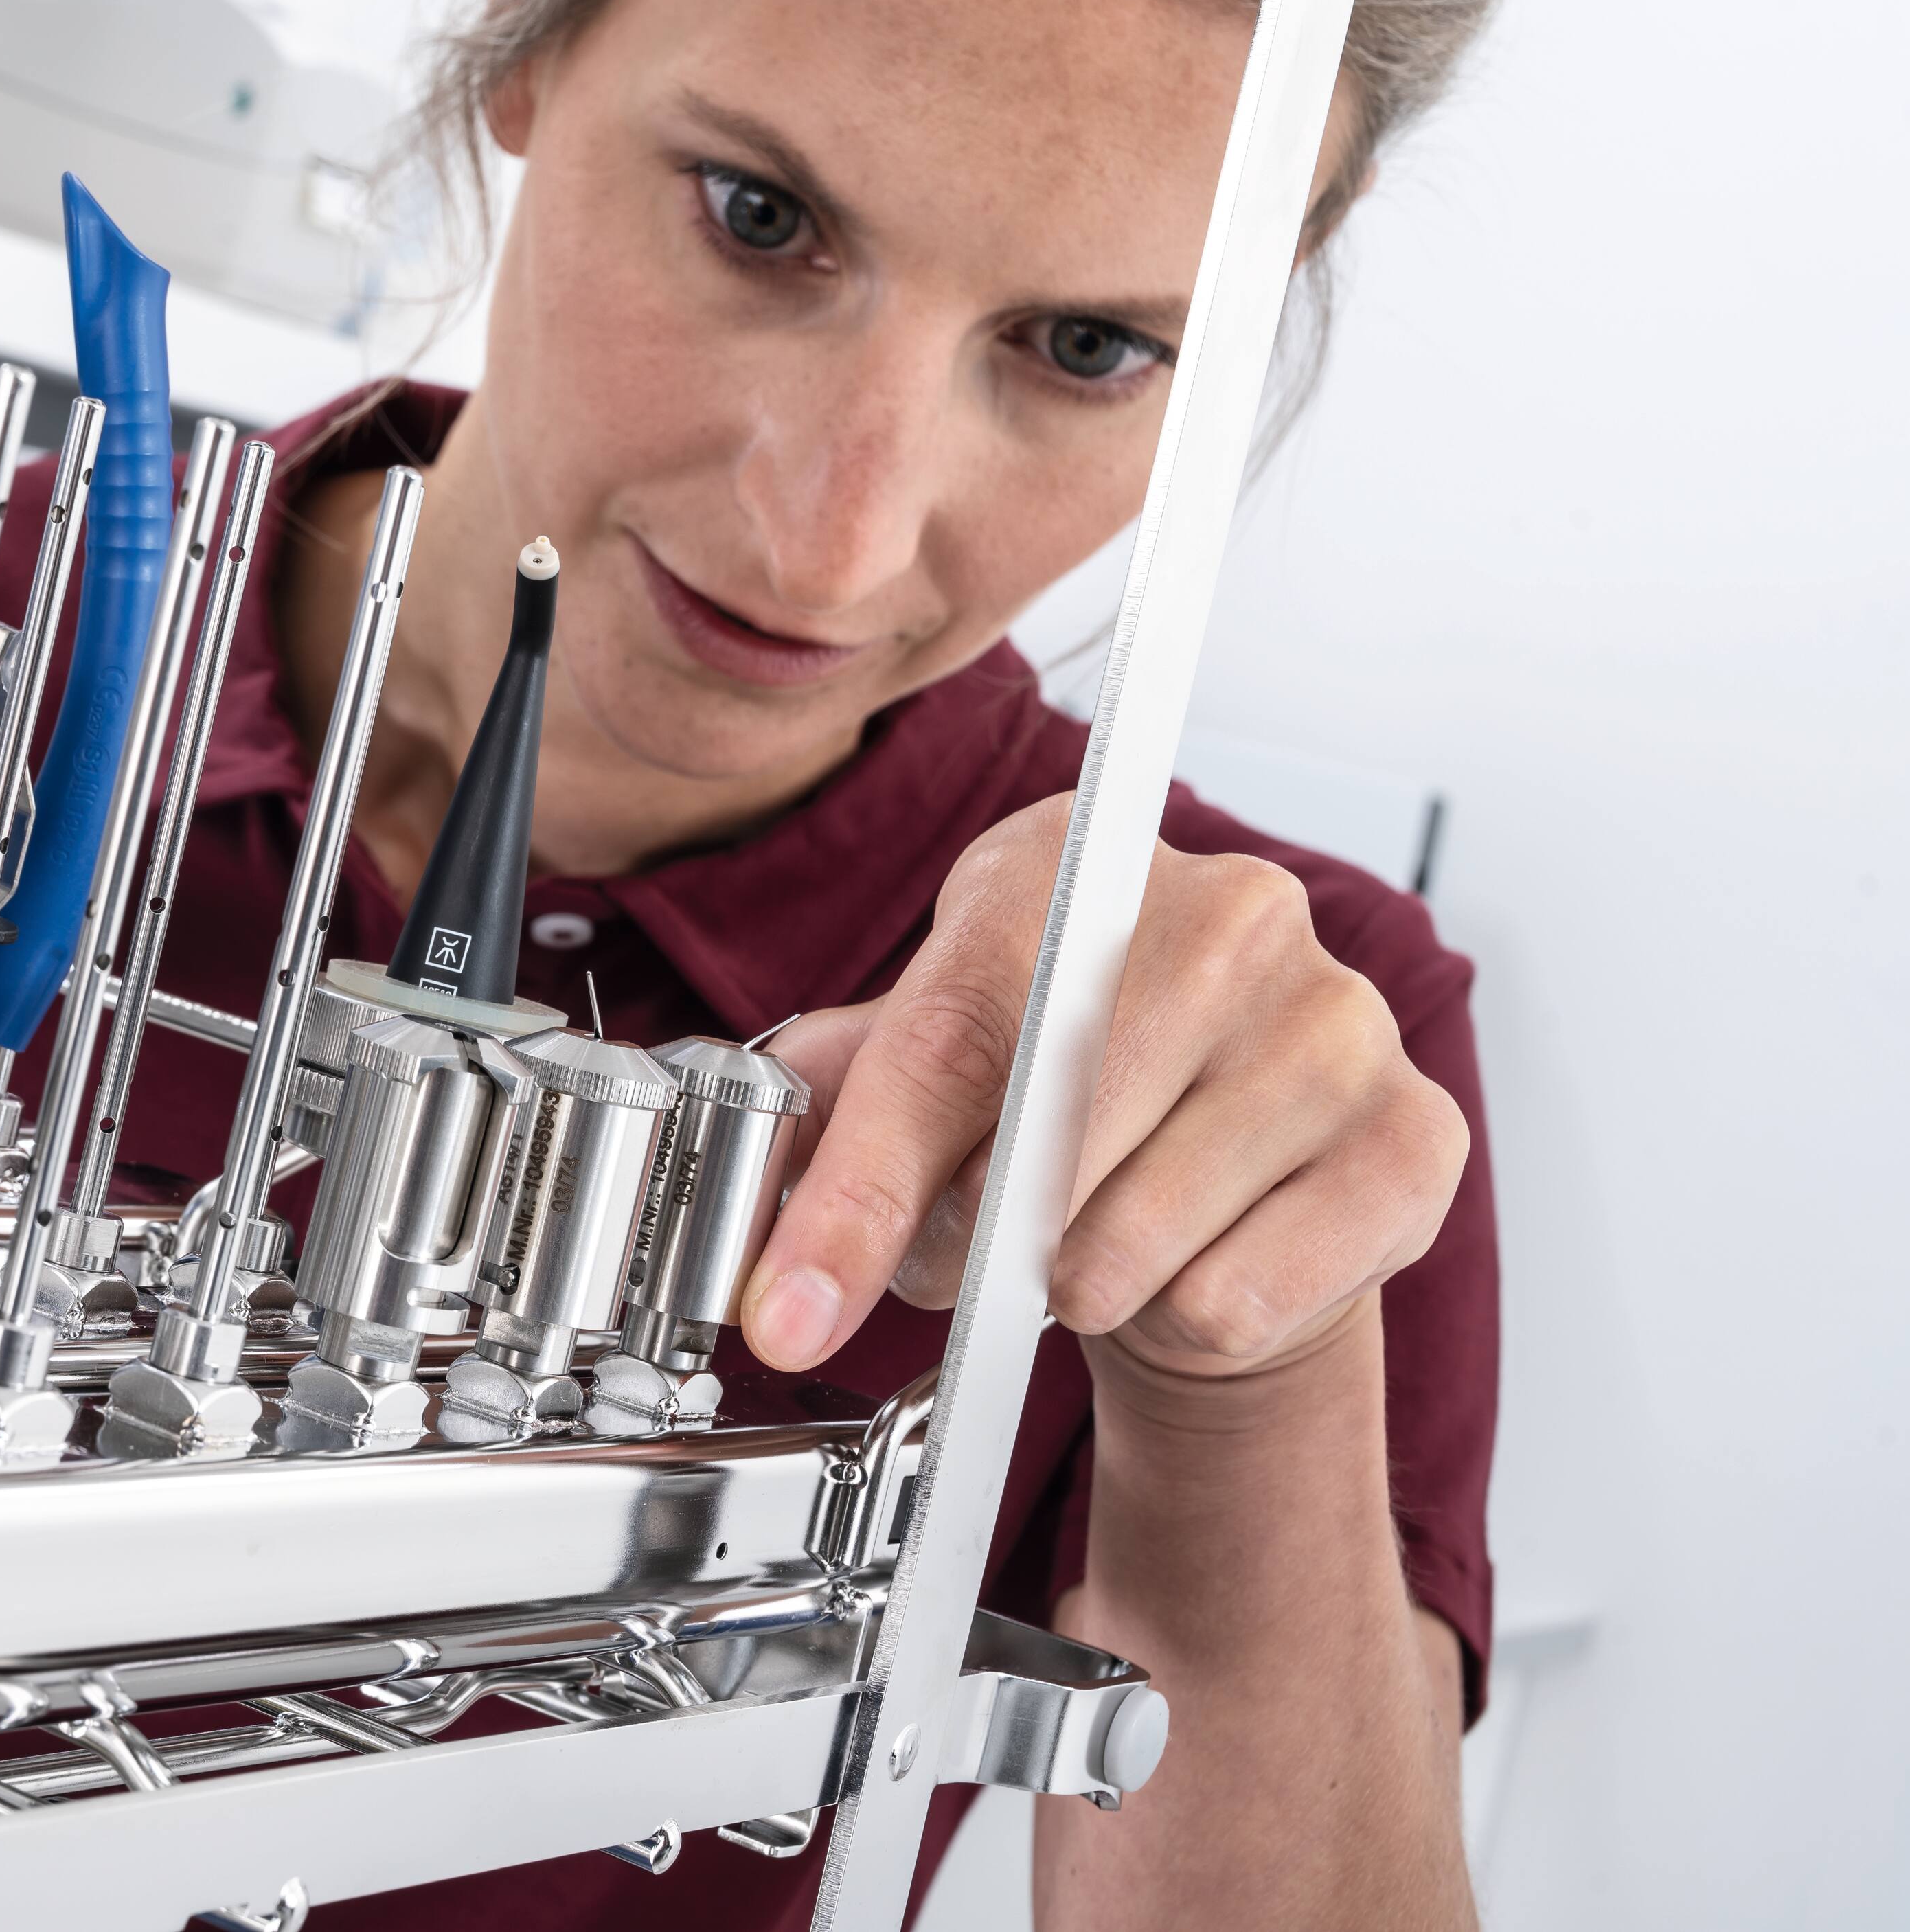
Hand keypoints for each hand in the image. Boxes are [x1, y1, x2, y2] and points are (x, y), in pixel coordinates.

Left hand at [737, 795, 1467, 1383]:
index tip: (792, 1307)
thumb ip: (830, 1152)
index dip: (861, 1191)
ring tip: (1102, 1237)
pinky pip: (1238, 1298)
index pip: (944, 1044)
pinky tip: (1202, 1253)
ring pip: (1135, 1240)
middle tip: (1002, 1235)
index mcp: (1068, 865)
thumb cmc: (1051, 1100)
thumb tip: (770, 1285)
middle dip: (988, 1240)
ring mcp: (1337, 1017)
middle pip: (1042, 1150)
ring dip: (1088, 1283)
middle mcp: (1225, 912)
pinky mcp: (1411, 1137)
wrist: (1227, 1150)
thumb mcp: (921, 1085)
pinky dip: (1191, 1317)